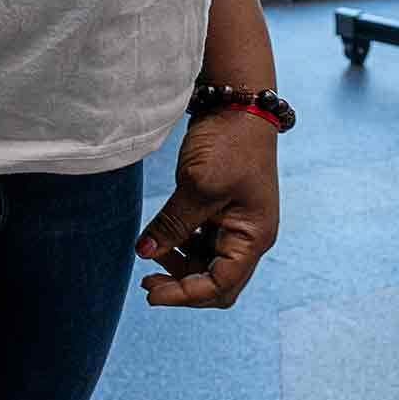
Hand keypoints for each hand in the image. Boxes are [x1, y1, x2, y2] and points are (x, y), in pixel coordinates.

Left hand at [136, 109, 279, 308]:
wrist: (237, 104)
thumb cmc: (229, 144)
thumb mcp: (198, 186)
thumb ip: (173, 224)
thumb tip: (145, 254)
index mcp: (253, 237)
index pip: (221, 285)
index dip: (186, 294)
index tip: (151, 293)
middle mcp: (249, 237)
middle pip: (216, 282)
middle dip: (182, 286)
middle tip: (146, 280)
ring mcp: (236, 224)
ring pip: (206, 264)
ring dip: (179, 266)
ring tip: (150, 252)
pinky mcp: (221, 211)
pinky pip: (200, 242)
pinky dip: (180, 245)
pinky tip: (160, 239)